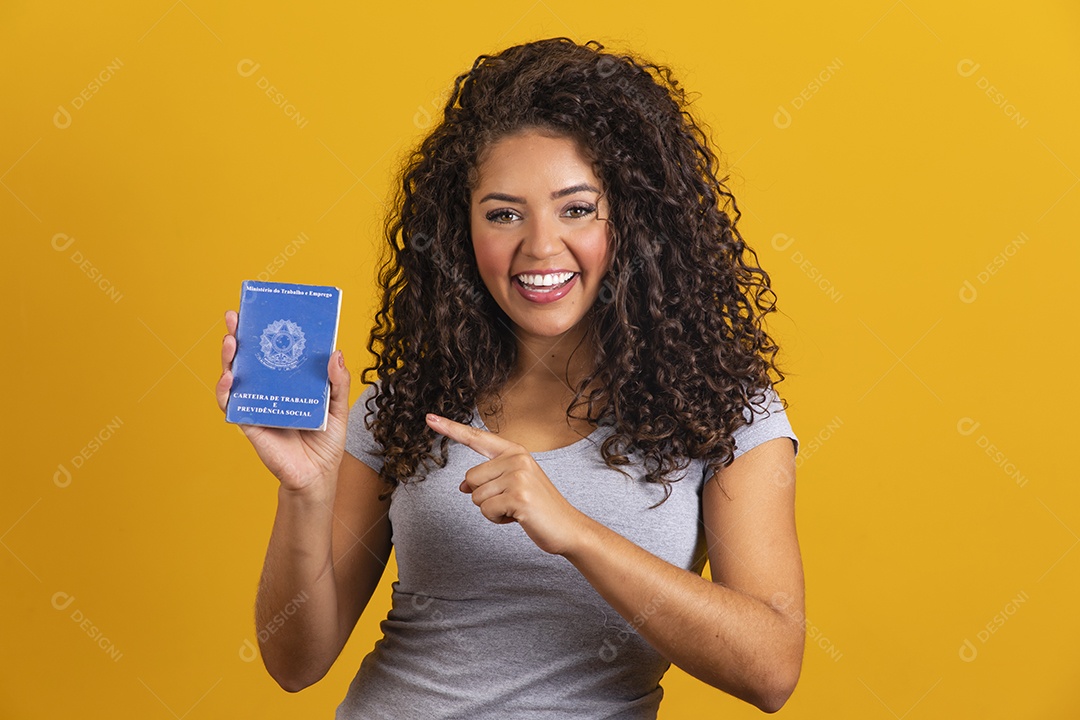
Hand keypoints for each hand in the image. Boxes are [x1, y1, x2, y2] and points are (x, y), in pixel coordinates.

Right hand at [216, 309, 350, 493]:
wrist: (317, 476)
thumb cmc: (326, 442)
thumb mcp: (338, 407)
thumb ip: (338, 383)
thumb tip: (336, 353)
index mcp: (289, 382)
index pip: (273, 351)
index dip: (265, 331)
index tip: (260, 309)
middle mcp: (269, 390)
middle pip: (249, 358)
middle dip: (238, 336)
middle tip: (234, 316)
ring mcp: (257, 404)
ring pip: (235, 376)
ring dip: (229, 358)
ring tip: (231, 340)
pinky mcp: (249, 423)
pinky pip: (232, 404)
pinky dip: (227, 391)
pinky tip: (230, 378)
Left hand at [425, 413, 588, 555]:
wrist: (568, 528)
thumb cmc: (539, 508)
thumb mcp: (515, 485)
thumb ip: (490, 478)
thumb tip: (463, 486)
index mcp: (516, 452)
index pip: (477, 438)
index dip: (451, 428)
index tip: (429, 417)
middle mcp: (517, 458)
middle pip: (471, 477)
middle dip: (484, 496)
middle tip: (512, 501)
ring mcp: (518, 476)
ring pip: (476, 496)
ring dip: (492, 510)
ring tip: (517, 509)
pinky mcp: (518, 496)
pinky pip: (486, 511)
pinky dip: (498, 519)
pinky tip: (518, 517)